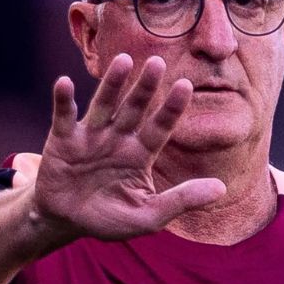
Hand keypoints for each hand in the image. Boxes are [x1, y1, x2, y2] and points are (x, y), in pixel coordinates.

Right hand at [31, 53, 225, 240]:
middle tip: (158, 62)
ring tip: (123, 61)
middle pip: (135, 108)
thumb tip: (221, 189)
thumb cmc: (108, 219)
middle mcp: (118, 138)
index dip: (172, 108)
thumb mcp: (148, 216)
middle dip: (146, 86)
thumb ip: (181, 200)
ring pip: (104, 104)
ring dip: (112, 83)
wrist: (65, 222)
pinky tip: (65, 83)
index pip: (160, 127)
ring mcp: (90, 136)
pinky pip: (63, 116)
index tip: (186, 86)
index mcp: (140, 154)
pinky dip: (63, 100)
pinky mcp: (62, 140)